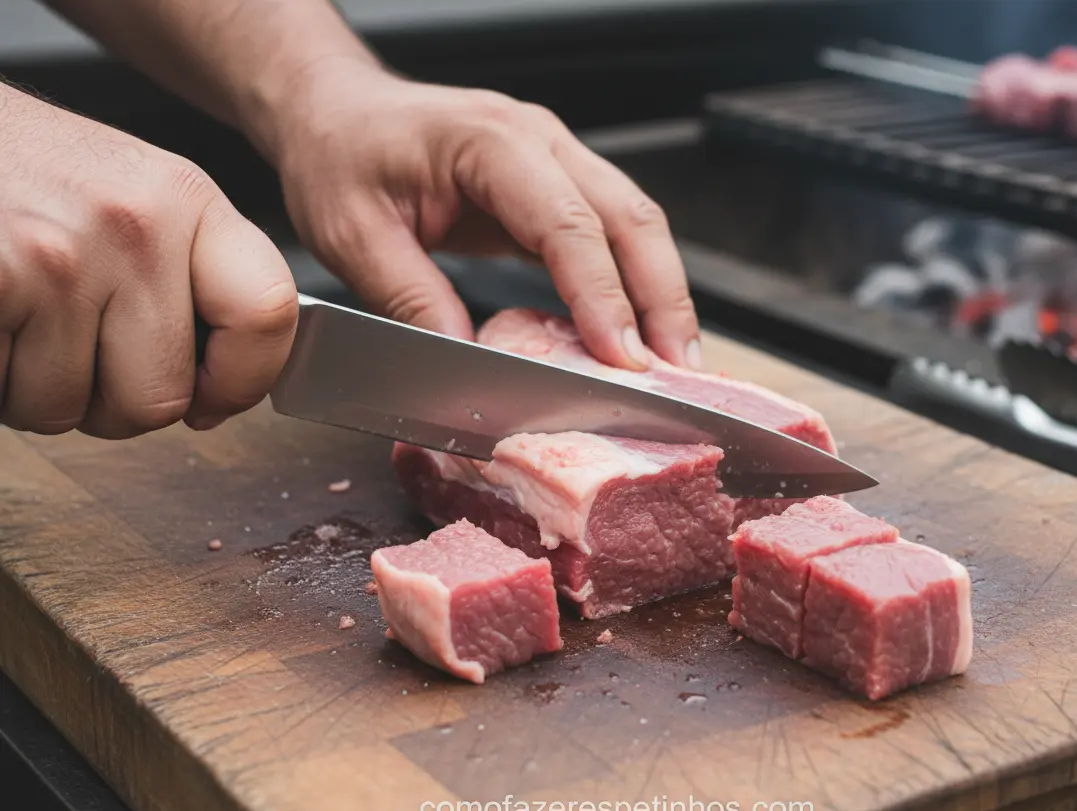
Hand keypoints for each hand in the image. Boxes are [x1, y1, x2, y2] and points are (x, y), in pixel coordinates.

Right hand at [0, 85, 297, 437]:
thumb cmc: (17, 166)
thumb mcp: (130, 193)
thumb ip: (187, 275)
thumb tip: (220, 387)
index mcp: (183, 198)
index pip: (266, 313)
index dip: (243, 380)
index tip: (213, 399)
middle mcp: (131, 226)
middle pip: (159, 399)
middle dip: (110, 403)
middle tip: (75, 353)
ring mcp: (55, 260)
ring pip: (65, 410)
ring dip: (33, 391)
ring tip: (17, 321)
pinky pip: (0, 395)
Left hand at [266, 60, 701, 370]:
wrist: (338, 112)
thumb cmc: (341, 157)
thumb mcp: (352, 234)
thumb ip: (411, 297)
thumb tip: (469, 363)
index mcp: (490, 142)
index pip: (567, 223)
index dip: (602, 295)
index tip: (621, 359)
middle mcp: (540, 141)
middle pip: (630, 218)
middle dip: (662, 299)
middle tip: (678, 373)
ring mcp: (557, 159)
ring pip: (637, 223)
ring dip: (663, 294)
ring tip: (678, 364)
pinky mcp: (558, 185)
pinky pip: (614, 232)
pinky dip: (636, 284)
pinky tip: (641, 334)